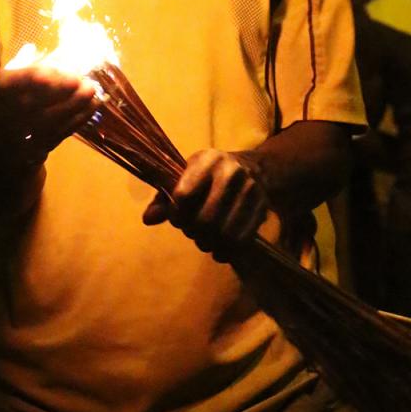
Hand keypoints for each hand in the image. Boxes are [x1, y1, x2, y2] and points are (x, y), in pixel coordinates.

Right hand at [0, 66, 96, 160]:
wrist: (7, 138)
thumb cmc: (13, 94)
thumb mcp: (13, 74)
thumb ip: (28, 61)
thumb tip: (48, 49)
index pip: (5, 84)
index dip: (28, 78)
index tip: (52, 72)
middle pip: (29, 104)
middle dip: (58, 91)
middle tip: (81, 80)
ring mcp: (15, 135)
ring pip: (47, 120)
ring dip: (73, 105)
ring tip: (91, 90)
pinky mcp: (35, 148)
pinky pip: (59, 133)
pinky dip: (78, 119)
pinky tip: (92, 105)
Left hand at [142, 149, 268, 261]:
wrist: (253, 166)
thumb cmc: (209, 174)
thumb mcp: (185, 176)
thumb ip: (164, 197)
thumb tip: (148, 219)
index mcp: (208, 160)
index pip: (183, 195)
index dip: (175, 214)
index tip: (176, 217)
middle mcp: (231, 173)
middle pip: (204, 219)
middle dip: (191, 231)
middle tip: (190, 230)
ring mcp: (250, 191)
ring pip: (223, 233)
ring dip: (207, 243)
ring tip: (202, 240)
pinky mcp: (262, 209)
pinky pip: (241, 240)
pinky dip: (225, 252)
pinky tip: (217, 249)